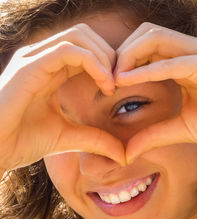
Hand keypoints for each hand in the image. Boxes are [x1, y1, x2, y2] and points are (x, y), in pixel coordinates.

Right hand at [0, 24, 124, 171]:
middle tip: (119, 82)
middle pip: (85, 36)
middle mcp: (42, 58)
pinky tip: (104, 84)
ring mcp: (34, 59)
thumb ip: (95, 139)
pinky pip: (68, 50)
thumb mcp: (68, 138)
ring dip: (103, 57)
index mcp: (51, 71)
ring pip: (79, 36)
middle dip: (109, 56)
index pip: (86, 50)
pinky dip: (93, 63)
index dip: (108, 63)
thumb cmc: (22, 142)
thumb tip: (122, 154)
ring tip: (111, 85)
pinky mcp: (29, 66)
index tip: (118, 88)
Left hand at [114, 22, 196, 161]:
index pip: (145, 47)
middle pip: (145, 35)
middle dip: (121, 53)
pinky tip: (126, 81)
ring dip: (129, 56)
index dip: (123, 60)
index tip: (107, 81)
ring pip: (155, 38)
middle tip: (106, 77)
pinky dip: (147, 70)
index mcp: (182, 63)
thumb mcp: (178, 129)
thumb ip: (152, 135)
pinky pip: (172, 61)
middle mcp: (190, 52)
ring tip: (113, 79)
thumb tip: (127, 151)